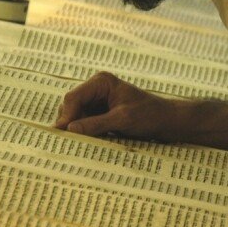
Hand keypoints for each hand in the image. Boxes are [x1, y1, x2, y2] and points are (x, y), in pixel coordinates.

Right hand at [54, 72, 175, 138]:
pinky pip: (84, 123)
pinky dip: (83, 133)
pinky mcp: (99, 114)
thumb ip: (96, 124)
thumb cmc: (149, 115)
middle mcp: (96, 89)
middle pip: (71, 106)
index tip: (62, 133)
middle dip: (69, 123)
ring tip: (76, 144)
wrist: (166, 120)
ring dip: (75, 129)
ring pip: (75, 116)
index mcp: (101, 82)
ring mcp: (96, 101)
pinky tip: (85, 143)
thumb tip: (69, 129)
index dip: (66, 115)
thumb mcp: (122, 120)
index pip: (74, 97)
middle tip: (67, 142)